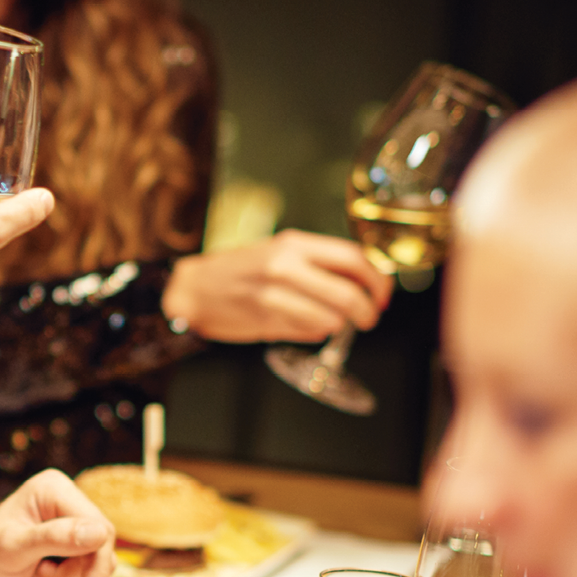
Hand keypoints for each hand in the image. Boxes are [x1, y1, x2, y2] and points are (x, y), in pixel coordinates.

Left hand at [0, 469, 117, 576]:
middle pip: (104, 551)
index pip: (99, 527)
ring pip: (102, 571)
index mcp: (52, 491)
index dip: (97, 562)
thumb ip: (54, 538)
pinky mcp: (71, 564)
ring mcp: (70, 538)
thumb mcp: (11, 549)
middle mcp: (65, 510)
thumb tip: (98, 533)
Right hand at [164, 229, 392, 343]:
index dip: (377, 280)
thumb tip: (364, 283)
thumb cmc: (241, 272)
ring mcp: (274, 293)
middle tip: (368, 318)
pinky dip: (315, 333)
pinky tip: (303, 325)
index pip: (353, 258)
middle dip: (367, 311)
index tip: (382, 295)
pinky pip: (308, 332)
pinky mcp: (265, 318)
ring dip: (337, 325)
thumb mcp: (280, 253)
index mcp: (295, 244)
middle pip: (348, 292)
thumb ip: (319, 265)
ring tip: (330, 323)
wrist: (194, 288)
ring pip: (330, 318)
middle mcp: (285, 265)